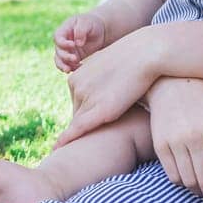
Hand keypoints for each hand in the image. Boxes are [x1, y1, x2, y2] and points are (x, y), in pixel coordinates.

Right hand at [53, 12, 107, 72]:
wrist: (99, 31)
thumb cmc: (91, 23)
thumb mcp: (87, 23)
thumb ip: (81, 30)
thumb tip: (77, 44)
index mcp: (64, 29)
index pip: (57, 37)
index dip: (63, 43)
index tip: (73, 45)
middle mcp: (63, 41)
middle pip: (58, 50)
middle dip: (65, 56)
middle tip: (76, 59)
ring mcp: (67, 50)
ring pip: (59, 60)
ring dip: (64, 65)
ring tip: (71, 69)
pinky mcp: (72, 57)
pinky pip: (67, 65)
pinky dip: (71, 68)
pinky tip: (79, 67)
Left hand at [56, 29, 161, 145]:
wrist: (146, 52)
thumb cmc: (134, 59)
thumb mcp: (110, 68)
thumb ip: (102, 81)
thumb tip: (106, 91)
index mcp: (77, 76)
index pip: (77, 102)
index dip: (87, 113)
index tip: (94, 121)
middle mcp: (76, 86)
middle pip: (77, 114)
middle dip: (84, 124)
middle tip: (88, 137)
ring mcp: (86, 97)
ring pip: (78, 123)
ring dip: (80, 134)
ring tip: (82, 146)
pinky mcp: (100, 110)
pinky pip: (78, 128)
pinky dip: (66, 140)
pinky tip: (57, 149)